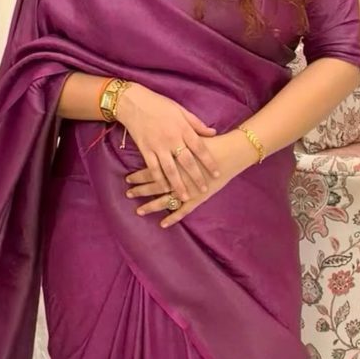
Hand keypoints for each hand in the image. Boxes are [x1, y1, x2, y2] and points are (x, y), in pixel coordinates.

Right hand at [116, 83, 219, 202]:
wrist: (134, 102)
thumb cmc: (159, 104)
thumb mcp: (180, 110)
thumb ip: (196, 123)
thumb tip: (213, 133)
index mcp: (182, 128)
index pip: (200, 148)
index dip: (209, 161)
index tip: (217, 173)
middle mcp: (172, 139)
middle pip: (187, 162)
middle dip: (196, 177)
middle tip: (204, 190)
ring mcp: (158, 146)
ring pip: (170, 170)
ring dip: (178, 185)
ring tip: (185, 197)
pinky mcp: (145, 150)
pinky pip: (153, 168)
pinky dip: (159, 180)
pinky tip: (164, 189)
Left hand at [125, 130, 255, 226]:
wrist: (231, 151)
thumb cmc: (211, 142)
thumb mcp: (190, 136)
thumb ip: (175, 136)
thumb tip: (160, 134)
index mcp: (173, 162)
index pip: (151, 170)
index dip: (139, 176)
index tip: (128, 179)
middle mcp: (178, 177)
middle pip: (155, 185)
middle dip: (140, 190)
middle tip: (128, 194)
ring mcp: (188, 189)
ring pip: (165, 200)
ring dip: (151, 206)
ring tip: (139, 211)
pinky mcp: (198, 198)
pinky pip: (183, 210)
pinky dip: (173, 217)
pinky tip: (162, 224)